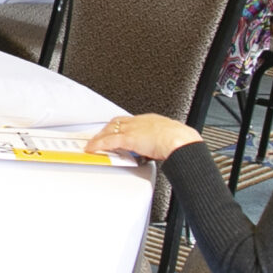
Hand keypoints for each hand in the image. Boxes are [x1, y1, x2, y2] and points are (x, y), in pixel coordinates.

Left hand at [85, 113, 199, 159]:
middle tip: (98, 138)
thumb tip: (159, 152)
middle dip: (106, 130)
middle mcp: (139, 122)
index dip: (119, 126)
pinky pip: (108, 141)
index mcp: (150, 120)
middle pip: (116, 123)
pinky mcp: (128, 138)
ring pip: (109, 130)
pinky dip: (97, 145)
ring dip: (99, 137)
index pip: (129, 121)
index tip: (114, 132)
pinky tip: (92, 149)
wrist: (180, 142)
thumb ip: (160, 143)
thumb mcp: (168, 139)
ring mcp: (133, 129)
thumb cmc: (180, 141)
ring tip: (93, 144)